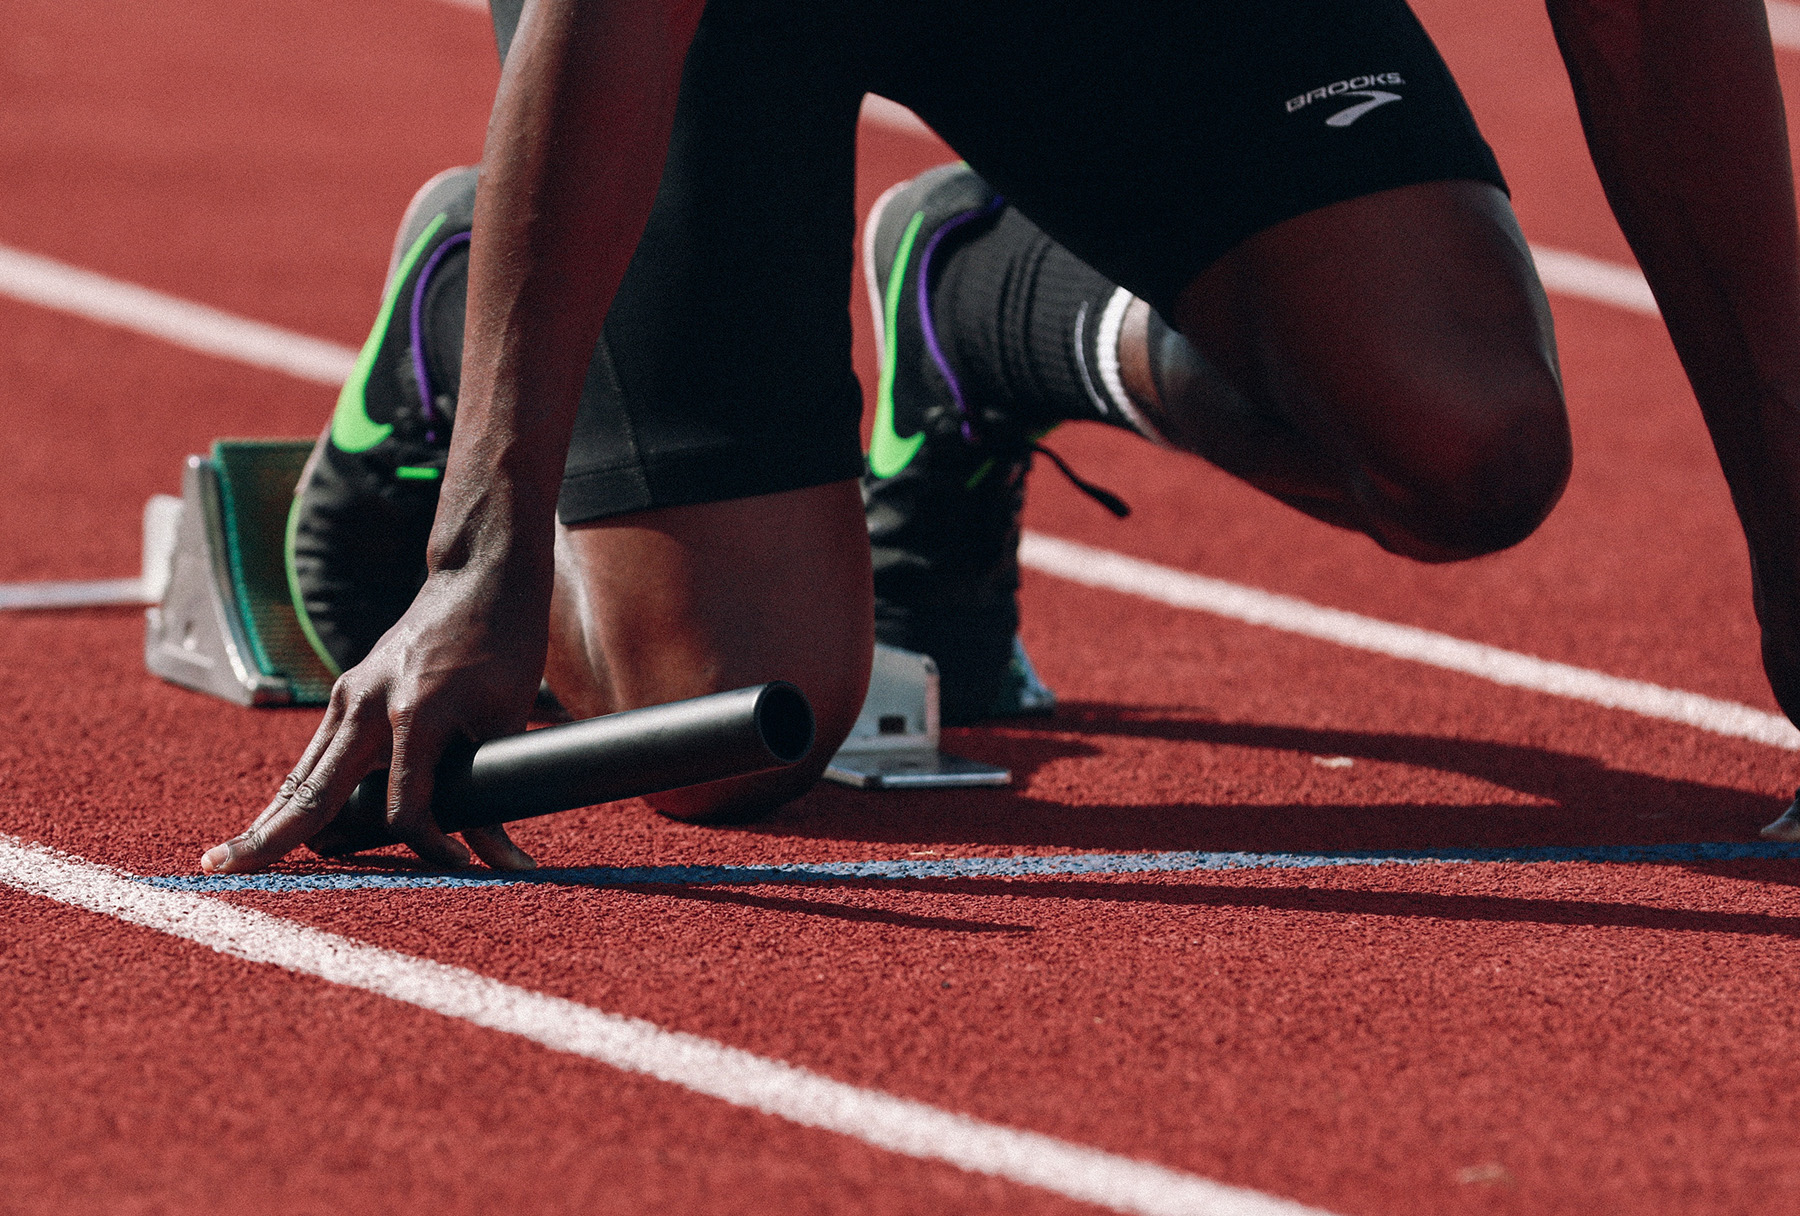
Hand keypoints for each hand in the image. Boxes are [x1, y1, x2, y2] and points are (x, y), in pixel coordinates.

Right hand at [199, 564, 545, 873]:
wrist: (479, 579)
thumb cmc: (503, 646)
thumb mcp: (506, 720)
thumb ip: (494, 791)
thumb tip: (501, 861)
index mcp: (414, 713)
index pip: (404, 808)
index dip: (431, 847)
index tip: (461, 866)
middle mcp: (367, 704)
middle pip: (314, 792)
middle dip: (270, 838)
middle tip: (220, 870)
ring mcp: (350, 696)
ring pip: (304, 774)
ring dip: (272, 818)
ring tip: (230, 859)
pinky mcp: (347, 693)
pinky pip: (316, 754)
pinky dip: (297, 792)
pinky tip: (275, 822)